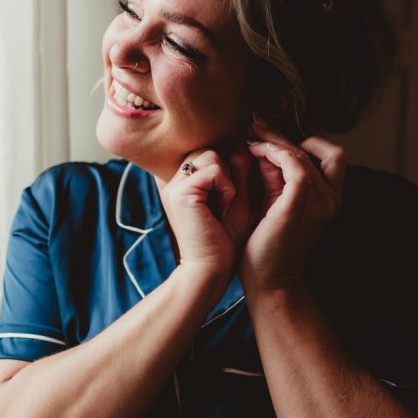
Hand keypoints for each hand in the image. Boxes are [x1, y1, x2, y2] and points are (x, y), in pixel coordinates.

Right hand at [159, 146, 253, 282]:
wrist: (211, 270)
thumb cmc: (224, 242)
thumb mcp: (235, 200)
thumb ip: (238, 174)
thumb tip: (244, 147)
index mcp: (182, 184)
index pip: (207, 155)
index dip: (226, 169)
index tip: (231, 197)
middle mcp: (174, 182)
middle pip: (208, 150)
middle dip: (226, 171)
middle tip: (228, 202)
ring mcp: (174, 186)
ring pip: (211, 155)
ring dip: (227, 179)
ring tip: (225, 204)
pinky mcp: (180, 192)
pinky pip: (214, 170)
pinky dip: (227, 187)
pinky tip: (223, 208)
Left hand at [240, 125, 346, 292]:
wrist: (268, 282)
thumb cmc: (267, 246)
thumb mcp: (275, 204)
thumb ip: (275, 178)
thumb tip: (266, 148)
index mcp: (330, 200)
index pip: (330, 155)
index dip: (306, 140)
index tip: (273, 136)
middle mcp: (332, 200)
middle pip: (314, 150)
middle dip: (282, 136)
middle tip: (255, 125)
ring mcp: (319, 203)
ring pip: (302, 154)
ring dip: (274, 140)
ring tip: (251, 135)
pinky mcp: (299, 206)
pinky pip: (294, 164)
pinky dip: (274, 151)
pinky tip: (255, 150)